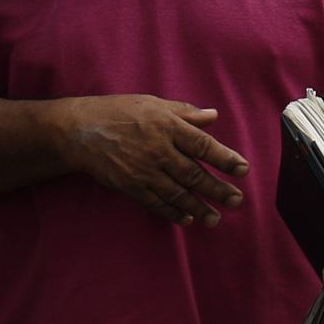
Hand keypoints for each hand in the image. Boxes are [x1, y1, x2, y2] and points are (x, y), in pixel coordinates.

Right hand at [42, 96, 248, 224]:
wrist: (81, 131)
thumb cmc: (118, 112)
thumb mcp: (152, 103)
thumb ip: (184, 112)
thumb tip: (213, 115)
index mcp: (167, 125)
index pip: (202, 144)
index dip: (224, 158)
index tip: (242, 169)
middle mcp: (158, 149)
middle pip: (194, 173)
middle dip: (217, 189)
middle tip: (237, 201)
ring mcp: (144, 170)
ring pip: (178, 193)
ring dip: (199, 207)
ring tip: (216, 219)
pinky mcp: (131, 185)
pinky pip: (156, 202)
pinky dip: (172, 212)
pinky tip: (186, 220)